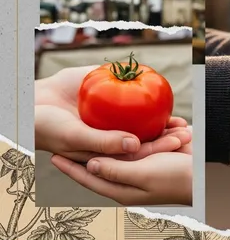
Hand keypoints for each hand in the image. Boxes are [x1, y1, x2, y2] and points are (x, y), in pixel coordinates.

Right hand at [35, 66, 191, 161]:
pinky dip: (146, 89)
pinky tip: (163, 88)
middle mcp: (115, 134)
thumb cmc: (48, 127)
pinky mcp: (109, 96)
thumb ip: (104, 142)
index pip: (141, 152)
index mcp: (110, 151)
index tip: (179, 140)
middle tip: (188, 129)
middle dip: (169, 135)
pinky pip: (131, 91)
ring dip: (164, 116)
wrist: (31, 104)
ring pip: (144, 117)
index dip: (161, 147)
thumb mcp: (76, 136)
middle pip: (148, 136)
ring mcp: (114, 116)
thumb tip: (135, 145)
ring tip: (183, 116)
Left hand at [50, 137, 191, 205]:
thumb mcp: (142, 175)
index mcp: (123, 189)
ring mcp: (143, 165)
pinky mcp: (156, 154)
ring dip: (108, 137)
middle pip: (101, 163)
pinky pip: (136, 143)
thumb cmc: (176, 178)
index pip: (90, 178)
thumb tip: (89, 165)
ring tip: (90, 123)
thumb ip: (115, 171)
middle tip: (67, 138)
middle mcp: (130, 177)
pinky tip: (124, 121)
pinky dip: (130, 133)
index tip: (53, 156)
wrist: (205, 175)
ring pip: (118, 150)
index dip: (70, 168)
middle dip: (85, 151)